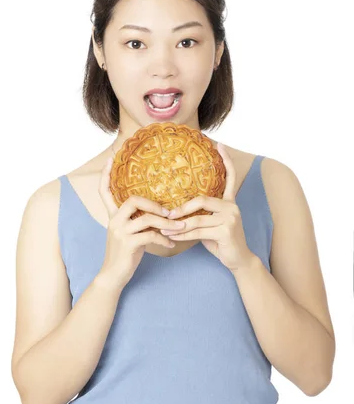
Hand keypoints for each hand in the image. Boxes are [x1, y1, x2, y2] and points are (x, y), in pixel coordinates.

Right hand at [98, 156, 187, 289]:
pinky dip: (164, 239)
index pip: (104, 191)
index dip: (105, 175)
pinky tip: (170, 244)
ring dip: (167, 223)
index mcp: (113, 215)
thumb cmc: (125, 254)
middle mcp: (114, 220)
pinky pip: (151, 235)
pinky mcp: (128, 244)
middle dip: (155, 204)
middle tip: (170, 212)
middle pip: (134, 200)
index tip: (110, 158)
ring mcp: (120, 232)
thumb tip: (160, 211)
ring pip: (147, 218)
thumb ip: (138, 221)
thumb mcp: (129, 233)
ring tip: (180, 227)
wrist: (113, 276)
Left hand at [160, 143, 255, 272]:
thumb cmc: (221, 241)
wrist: (238, 260)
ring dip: (178, 225)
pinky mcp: (226, 231)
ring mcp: (231, 218)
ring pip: (197, 219)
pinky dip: (183, 235)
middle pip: (202, 200)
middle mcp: (232, 206)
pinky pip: (198, 231)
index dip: (226, 160)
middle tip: (167, 215)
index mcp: (230, 201)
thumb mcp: (210, 224)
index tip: (219, 143)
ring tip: (164, 228)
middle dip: (182, 208)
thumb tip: (175, 209)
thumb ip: (200, 214)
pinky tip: (172, 237)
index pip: (230, 176)